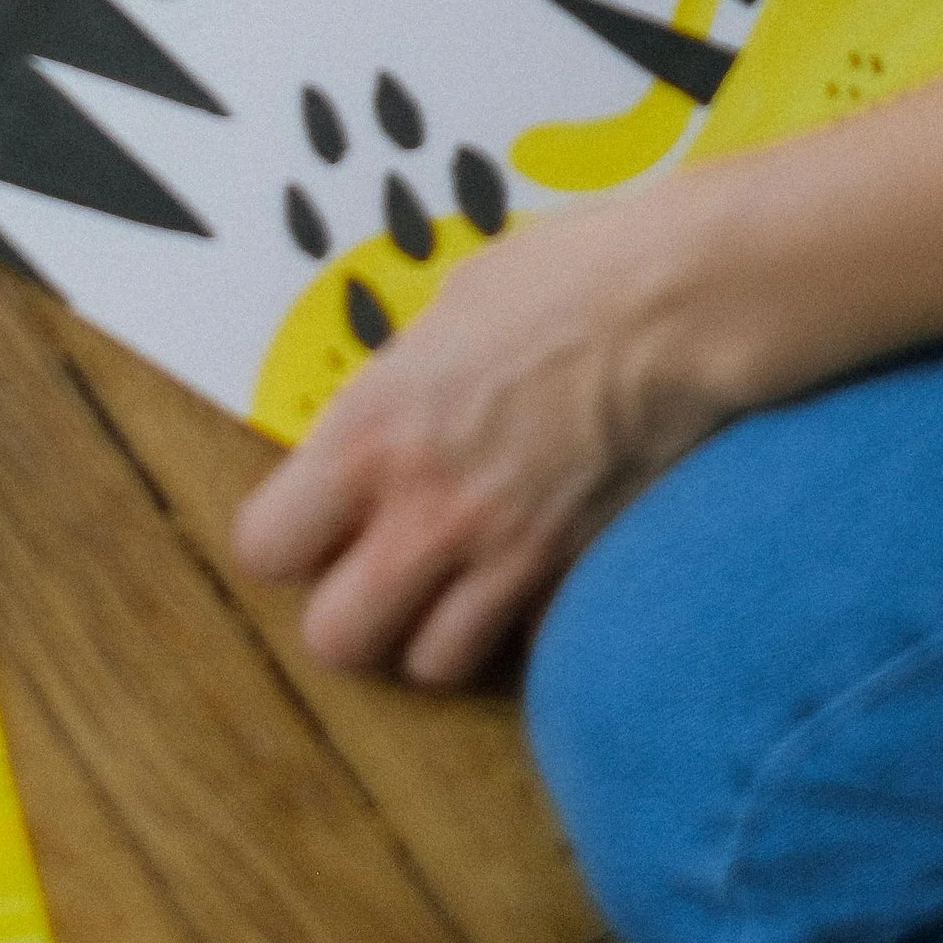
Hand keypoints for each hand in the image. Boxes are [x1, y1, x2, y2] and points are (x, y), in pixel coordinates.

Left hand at [231, 176, 751, 684]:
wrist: (677, 308)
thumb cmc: (563, 278)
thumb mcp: (447, 310)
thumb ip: (402, 384)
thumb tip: (385, 413)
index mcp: (370, 430)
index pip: (265, 546)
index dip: (287, 541)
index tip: (315, 523)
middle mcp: (423, 510)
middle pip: (335, 639)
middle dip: (352, 614)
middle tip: (381, 571)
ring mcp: (503, 556)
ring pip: (431, 664)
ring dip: (439, 631)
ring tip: (460, 583)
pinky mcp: (575, 579)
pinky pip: (529, 647)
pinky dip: (527, 629)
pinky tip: (537, 580)